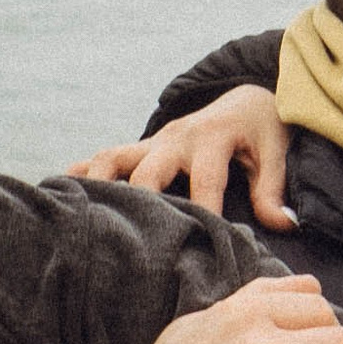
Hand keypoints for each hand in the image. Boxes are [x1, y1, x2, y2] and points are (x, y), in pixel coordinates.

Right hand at [70, 86, 298, 229]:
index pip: (205, 181)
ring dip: (97, 185)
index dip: (201, 213)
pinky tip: (58, 196)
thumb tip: (284, 224)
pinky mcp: (141, 147)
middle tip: (124, 240)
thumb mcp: (275, 152)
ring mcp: (154, 141)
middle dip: (137, 202)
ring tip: (80, 220)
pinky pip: (104, 156)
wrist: (246, 97)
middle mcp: (176, 138)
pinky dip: (81, 173)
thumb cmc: (262, 130)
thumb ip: (273, 188)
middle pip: (147, 170)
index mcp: (212, 139)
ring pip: (114, 158)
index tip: (193, 247)